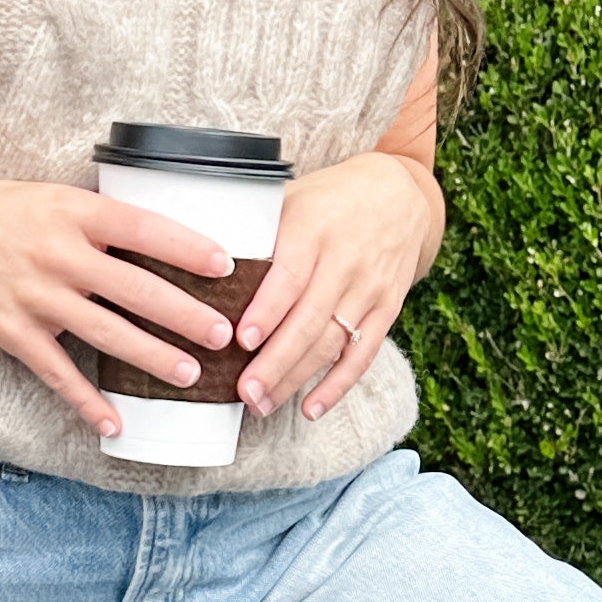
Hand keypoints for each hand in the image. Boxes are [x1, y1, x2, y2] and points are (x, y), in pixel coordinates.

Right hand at [0, 178, 240, 436]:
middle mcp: (57, 254)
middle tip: (223, 334)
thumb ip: (98, 221)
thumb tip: (160, 243)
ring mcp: (35, 297)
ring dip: (151, 358)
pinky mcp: (12, 332)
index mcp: (73, 212)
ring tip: (189, 375)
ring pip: (106, 333)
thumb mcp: (52, 198)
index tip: (226, 266)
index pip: (144, 229)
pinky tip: (114, 422)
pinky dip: (87, 401)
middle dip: (185, 314)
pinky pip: (58, 373)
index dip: (187, 249)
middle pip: (136, 289)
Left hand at [233, 150, 444, 426]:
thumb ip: (258, 232)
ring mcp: (369, 288)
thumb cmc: (330, 199)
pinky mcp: (387, 309)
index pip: (288, 276)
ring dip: (296, 379)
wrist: (400, 194)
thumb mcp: (293, 199)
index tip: (240, 341)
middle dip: (275, 362)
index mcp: (313, 230)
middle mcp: (345, 261)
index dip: (266, 312)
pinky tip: (311, 408)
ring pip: (332, 343)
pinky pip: (363, 354)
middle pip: (309, 320)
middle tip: (245, 392)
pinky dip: (337, 385)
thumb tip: (201, 267)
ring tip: (262, 404)